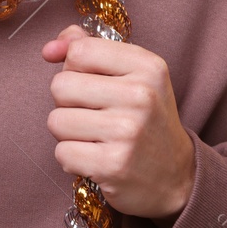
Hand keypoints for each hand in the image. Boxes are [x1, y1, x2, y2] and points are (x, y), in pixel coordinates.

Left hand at [44, 24, 195, 220]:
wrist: (176, 178)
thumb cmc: (144, 120)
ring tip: (96, 138)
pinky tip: (95, 159)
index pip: (79, 50)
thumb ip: (88, 49)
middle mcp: (141, 95)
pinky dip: (71, 158)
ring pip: (56, 121)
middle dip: (67, 103)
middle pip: (60, 85)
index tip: (92, 83)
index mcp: (147, 66)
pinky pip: (62, 152)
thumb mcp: (131, 75)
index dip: (74, 68)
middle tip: (95, 115)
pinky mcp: (113, 165)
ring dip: (68, 133)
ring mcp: (128, 131)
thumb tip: (49, 49)